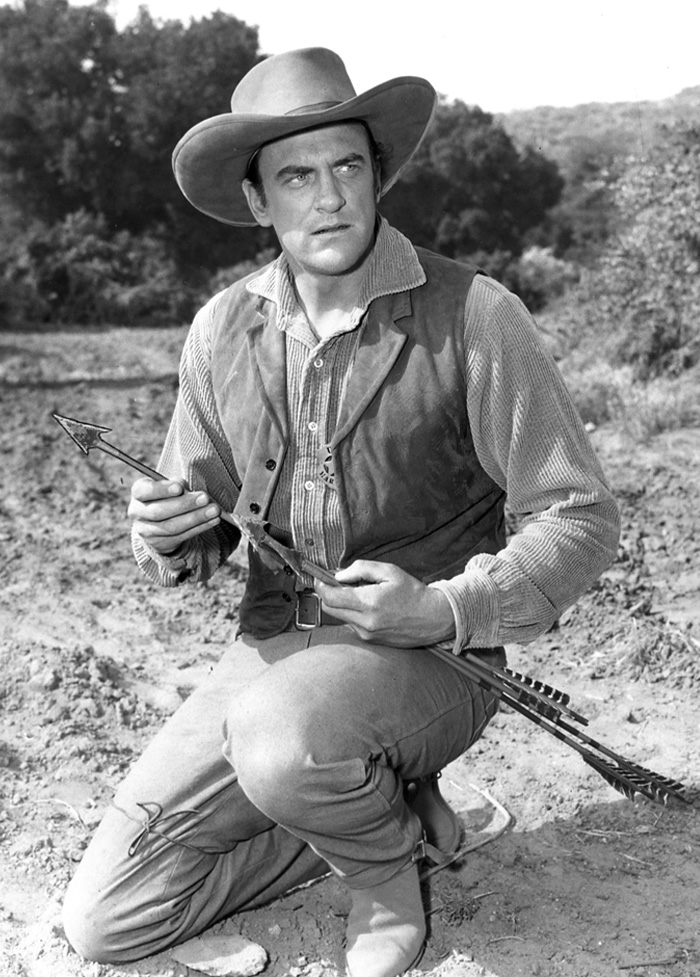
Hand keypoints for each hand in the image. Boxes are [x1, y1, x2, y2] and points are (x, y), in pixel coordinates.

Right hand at [127, 477, 220, 554]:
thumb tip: (188, 490)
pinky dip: (199, 528)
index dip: (161, 490)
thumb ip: (178, 485)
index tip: (179, 488)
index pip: (145, 491)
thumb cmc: (168, 496)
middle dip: (184, 505)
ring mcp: (146, 531)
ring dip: (195, 518)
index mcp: (139, 493)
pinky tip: (213, 520)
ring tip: (214, 510)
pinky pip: (181, 537)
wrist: (160, 521)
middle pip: (159, 511)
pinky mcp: (159, 544)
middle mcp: (137, 512)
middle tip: (205, 498)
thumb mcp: (170, 487)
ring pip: (171, 526)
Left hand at [316, 560, 455, 647]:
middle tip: (339, 584)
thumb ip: (361, 569)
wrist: (433, 618)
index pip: (330, 597)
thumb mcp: (389, 571)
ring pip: (340, 617)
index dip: (320, 585)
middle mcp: (365, 622)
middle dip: (329, 595)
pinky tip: (370, 607)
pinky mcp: (371, 641)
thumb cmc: (413, 592)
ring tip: (362, 595)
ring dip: (343, 605)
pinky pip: (352, 625)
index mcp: (369, 603)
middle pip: (330, 609)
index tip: (320, 578)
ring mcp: (367, 634)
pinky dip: (354, 614)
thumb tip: (339, 575)